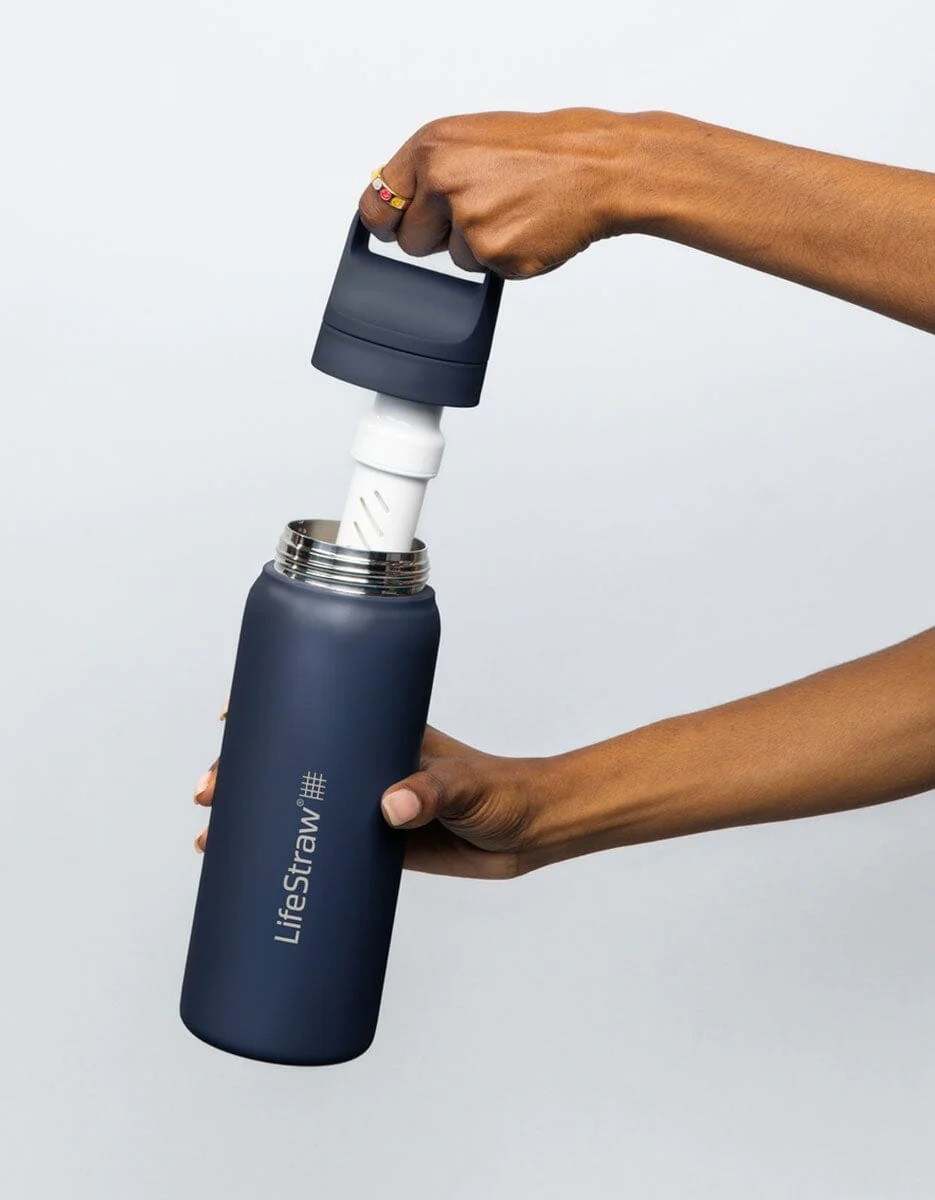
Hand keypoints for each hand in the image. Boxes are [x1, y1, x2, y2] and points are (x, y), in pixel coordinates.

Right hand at [193, 722, 556, 878]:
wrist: (532, 833)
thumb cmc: (505, 792)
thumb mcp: (467, 786)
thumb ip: (433, 792)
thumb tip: (391, 806)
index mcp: (382, 734)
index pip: (315, 713)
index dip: (266, 715)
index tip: (228, 721)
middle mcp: (366, 767)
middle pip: (290, 763)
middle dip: (241, 775)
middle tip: (210, 796)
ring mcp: (367, 807)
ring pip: (297, 808)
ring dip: (252, 821)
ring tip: (210, 841)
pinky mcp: (376, 847)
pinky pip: (321, 849)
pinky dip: (285, 857)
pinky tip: (250, 875)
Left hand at [358, 108, 656, 278]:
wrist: (596, 166)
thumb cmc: (540, 151)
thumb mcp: (470, 139)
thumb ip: (428, 171)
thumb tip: (395, 202)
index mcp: (431, 149)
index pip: (376, 205)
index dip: (388, 222)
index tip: (396, 226)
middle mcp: (443, 182)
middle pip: (411, 242)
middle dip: (439, 236)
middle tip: (478, 210)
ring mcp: (469, 221)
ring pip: (452, 259)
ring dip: (477, 246)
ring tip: (510, 212)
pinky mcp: (495, 254)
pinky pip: (484, 271)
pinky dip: (504, 257)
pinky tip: (524, 228)